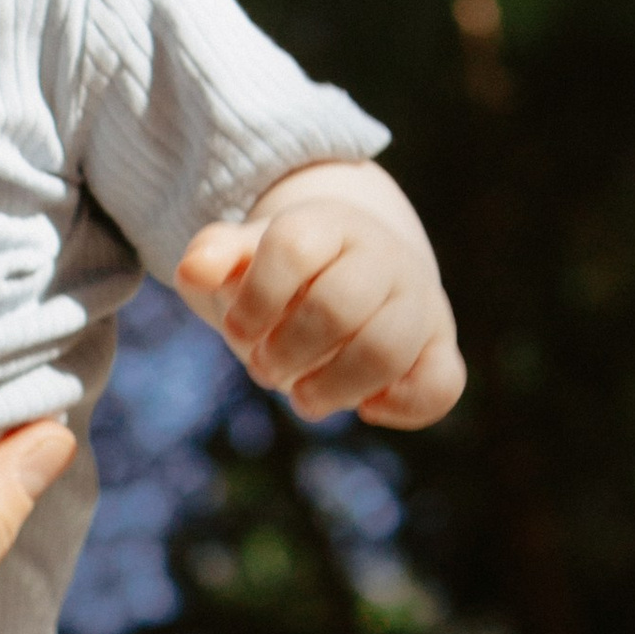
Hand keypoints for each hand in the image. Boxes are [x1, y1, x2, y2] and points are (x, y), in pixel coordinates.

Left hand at [174, 158, 464, 428]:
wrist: (353, 273)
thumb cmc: (283, 278)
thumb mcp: (240, 260)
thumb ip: (212, 258)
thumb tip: (194, 268)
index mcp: (329, 225)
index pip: (293, 247)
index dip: (256, 299)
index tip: (238, 329)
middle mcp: (382, 257)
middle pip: (339, 305)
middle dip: (287, 350)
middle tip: (262, 369)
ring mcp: (417, 302)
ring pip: (388, 349)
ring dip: (334, 387)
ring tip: (302, 398)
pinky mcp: (438, 348)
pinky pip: (440, 385)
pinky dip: (400, 406)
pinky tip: (368, 408)